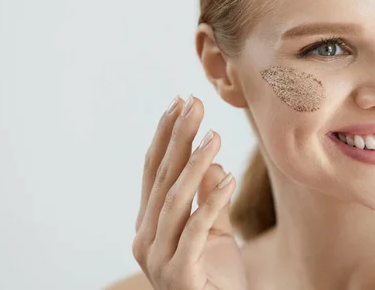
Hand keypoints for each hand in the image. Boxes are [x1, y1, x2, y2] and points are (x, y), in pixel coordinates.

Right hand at [132, 95, 247, 289]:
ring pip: (174, 200)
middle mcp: (146, 237)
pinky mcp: (179, 274)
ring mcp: (158, 258)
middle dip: (177, 137)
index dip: (166, 135)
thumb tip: (213, 163)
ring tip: (214, 135)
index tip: (180, 102)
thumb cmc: (215, 276)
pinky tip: (229, 178)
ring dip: (195, 164)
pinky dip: (211, 202)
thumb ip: (208, 200)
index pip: (154, 171)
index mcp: (150, 223)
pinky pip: (196, 230)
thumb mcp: (213, 231)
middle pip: (161, 177)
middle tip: (193, 103)